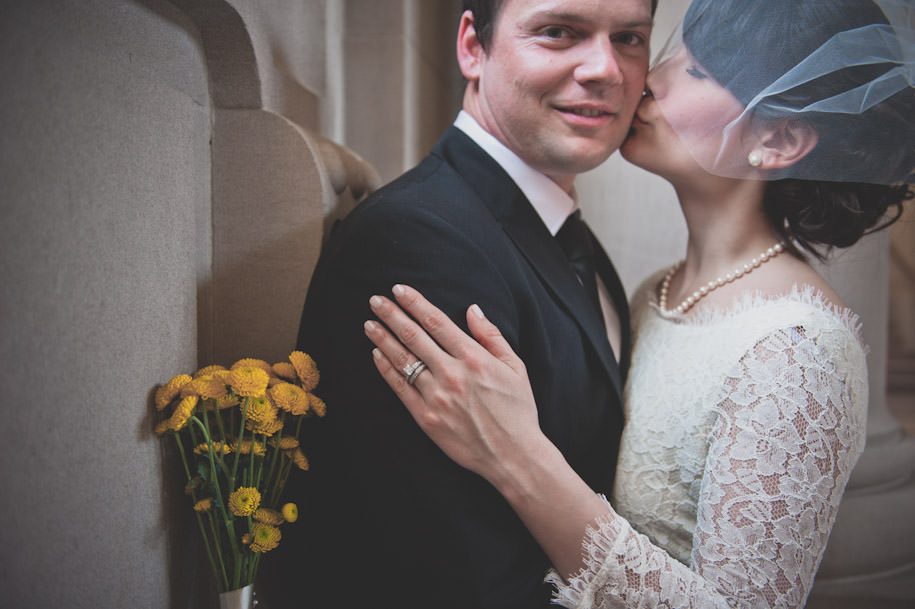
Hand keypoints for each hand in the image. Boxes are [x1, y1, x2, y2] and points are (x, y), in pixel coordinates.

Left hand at [364, 284, 545, 484]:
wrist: (513, 455)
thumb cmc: (518, 410)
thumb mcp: (516, 367)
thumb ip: (491, 336)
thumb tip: (472, 309)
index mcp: (474, 358)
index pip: (437, 322)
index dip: (415, 303)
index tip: (399, 290)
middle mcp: (452, 374)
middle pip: (414, 336)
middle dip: (392, 315)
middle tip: (375, 300)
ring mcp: (436, 397)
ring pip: (403, 360)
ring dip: (383, 339)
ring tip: (369, 324)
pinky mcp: (426, 418)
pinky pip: (400, 389)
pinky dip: (386, 369)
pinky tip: (377, 355)